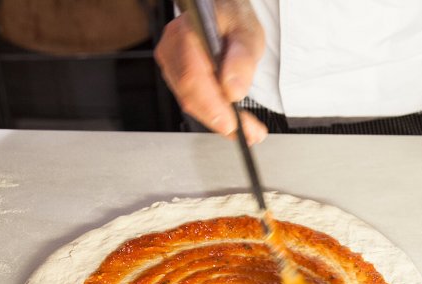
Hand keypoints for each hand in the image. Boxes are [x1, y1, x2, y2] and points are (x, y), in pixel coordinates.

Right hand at [154, 1, 267, 143]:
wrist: (222, 11)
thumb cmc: (233, 17)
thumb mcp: (248, 33)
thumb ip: (242, 59)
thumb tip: (233, 90)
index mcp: (187, 34)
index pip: (193, 78)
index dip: (211, 106)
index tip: (232, 124)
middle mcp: (172, 50)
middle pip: (191, 96)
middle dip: (221, 119)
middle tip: (250, 133)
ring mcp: (171, 64)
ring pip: (192, 103)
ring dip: (220, 120)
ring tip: (248, 129)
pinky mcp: (177, 76)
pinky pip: (193, 101)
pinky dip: (215, 113)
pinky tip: (233, 119)